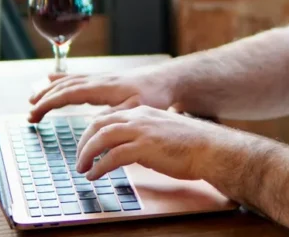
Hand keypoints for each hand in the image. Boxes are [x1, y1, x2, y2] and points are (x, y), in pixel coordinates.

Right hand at [27, 68, 173, 122]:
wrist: (165, 80)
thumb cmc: (154, 95)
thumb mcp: (137, 108)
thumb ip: (115, 115)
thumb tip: (93, 123)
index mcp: (102, 88)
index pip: (68, 94)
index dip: (49, 104)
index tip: (33, 115)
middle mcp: (98, 80)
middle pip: (64, 87)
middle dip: (44, 99)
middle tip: (29, 113)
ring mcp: (100, 78)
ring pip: (69, 81)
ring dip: (49, 89)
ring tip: (32, 98)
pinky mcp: (103, 80)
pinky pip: (76, 78)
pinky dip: (61, 79)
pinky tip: (51, 79)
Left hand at [75, 105, 247, 181]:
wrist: (209, 148)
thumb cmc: (190, 145)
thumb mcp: (162, 133)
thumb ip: (143, 136)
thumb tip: (127, 151)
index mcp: (142, 112)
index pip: (107, 117)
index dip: (92, 132)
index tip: (86, 146)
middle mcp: (138, 117)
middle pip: (98, 124)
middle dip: (83, 142)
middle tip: (79, 159)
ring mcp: (141, 131)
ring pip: (101, 137)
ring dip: (87, 154)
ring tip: (82, 168)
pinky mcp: (144, 147)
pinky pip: (112, 156)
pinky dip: (99, 167)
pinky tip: (95, 175)